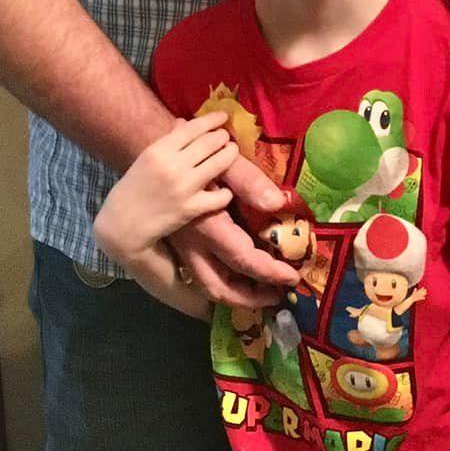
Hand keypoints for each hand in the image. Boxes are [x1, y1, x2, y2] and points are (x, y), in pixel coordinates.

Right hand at [96, 114, 237, 257]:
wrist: (123, 223)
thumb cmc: (134, 188)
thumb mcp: (146, 159)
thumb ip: (167, 142)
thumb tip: (184, 122)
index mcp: (158, 150)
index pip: (192, 128)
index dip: (211, 120)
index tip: (223, 116)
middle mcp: (172, 166)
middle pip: (209, 142)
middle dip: (223, 136)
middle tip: (227, 137)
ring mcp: (183, 187)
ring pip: (219, 164)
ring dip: (230, 155)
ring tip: (231, 152)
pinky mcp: (191, 209)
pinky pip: (220, 196)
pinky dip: (225, 192)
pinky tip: (224, 191)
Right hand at [166, 143, 300, 304]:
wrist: (157, 152)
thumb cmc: (197, 155)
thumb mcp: (226, 162)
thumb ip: (249, 180)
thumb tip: (277, 203)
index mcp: (207, 227)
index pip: (243, 260)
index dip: (270, 273)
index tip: (292, 277)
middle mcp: (191, 245)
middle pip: (218, 287)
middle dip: (250, 298)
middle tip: (277, 297)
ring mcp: (182, 247)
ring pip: (205, 285)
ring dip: (235, 294)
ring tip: (263, 293)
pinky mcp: (180, 245)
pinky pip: (200, 274)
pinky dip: (222, 281)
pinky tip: (240, 278)